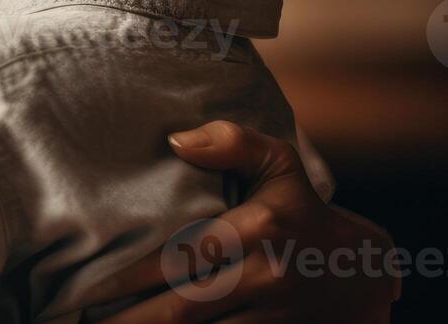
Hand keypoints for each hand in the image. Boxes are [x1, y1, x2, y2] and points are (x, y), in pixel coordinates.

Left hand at [91, 120, 396, 322]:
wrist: (365, 273)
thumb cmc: (304, 210)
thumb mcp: (280, 164)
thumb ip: (232, 142)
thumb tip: (176, 141)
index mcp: (262, 228)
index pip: (179, 258)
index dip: (127, 280)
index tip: (85, 291)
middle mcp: (269, 277)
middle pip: (182, 311)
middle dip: (128, 322)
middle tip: (81, 323)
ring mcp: (277, 318)